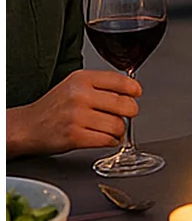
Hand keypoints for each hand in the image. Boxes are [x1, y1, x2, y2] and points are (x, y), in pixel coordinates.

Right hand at [6, 70, 141, 156]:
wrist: (26, 127)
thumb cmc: (54, 107)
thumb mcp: (75, 85)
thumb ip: (101, 85)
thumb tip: (131, 91)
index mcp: (82, 79)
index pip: (121, 82)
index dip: (133, 90)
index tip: (136, 94)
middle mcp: (80, 95)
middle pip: (124, 104)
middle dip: (129, 113)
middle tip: (123, 116)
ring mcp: (77, 116)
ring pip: (118, 124)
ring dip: (119, 130)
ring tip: (110, 129)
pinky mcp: (74, 136)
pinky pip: (106, 140)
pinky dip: (110, 141)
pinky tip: (104, 138)